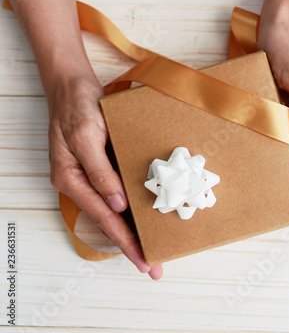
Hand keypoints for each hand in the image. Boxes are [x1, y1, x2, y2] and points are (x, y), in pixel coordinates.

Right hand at [47, 75, 162, 278]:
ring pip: (114, 211)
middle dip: (131, 245)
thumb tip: (117, 205)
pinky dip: (132, 209)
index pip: (105, 218)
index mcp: (72, 180)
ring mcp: (90, 177)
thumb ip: (100, 172)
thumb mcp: (87, 136)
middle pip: (109, 221)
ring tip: (152, 250)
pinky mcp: (101, 167)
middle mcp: (80, 183)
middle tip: (152, 267)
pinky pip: (117, 194)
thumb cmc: (78, 108)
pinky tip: (145, 217)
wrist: (73, 85)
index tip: (143, 260)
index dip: (125, 241)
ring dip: (133, 230)